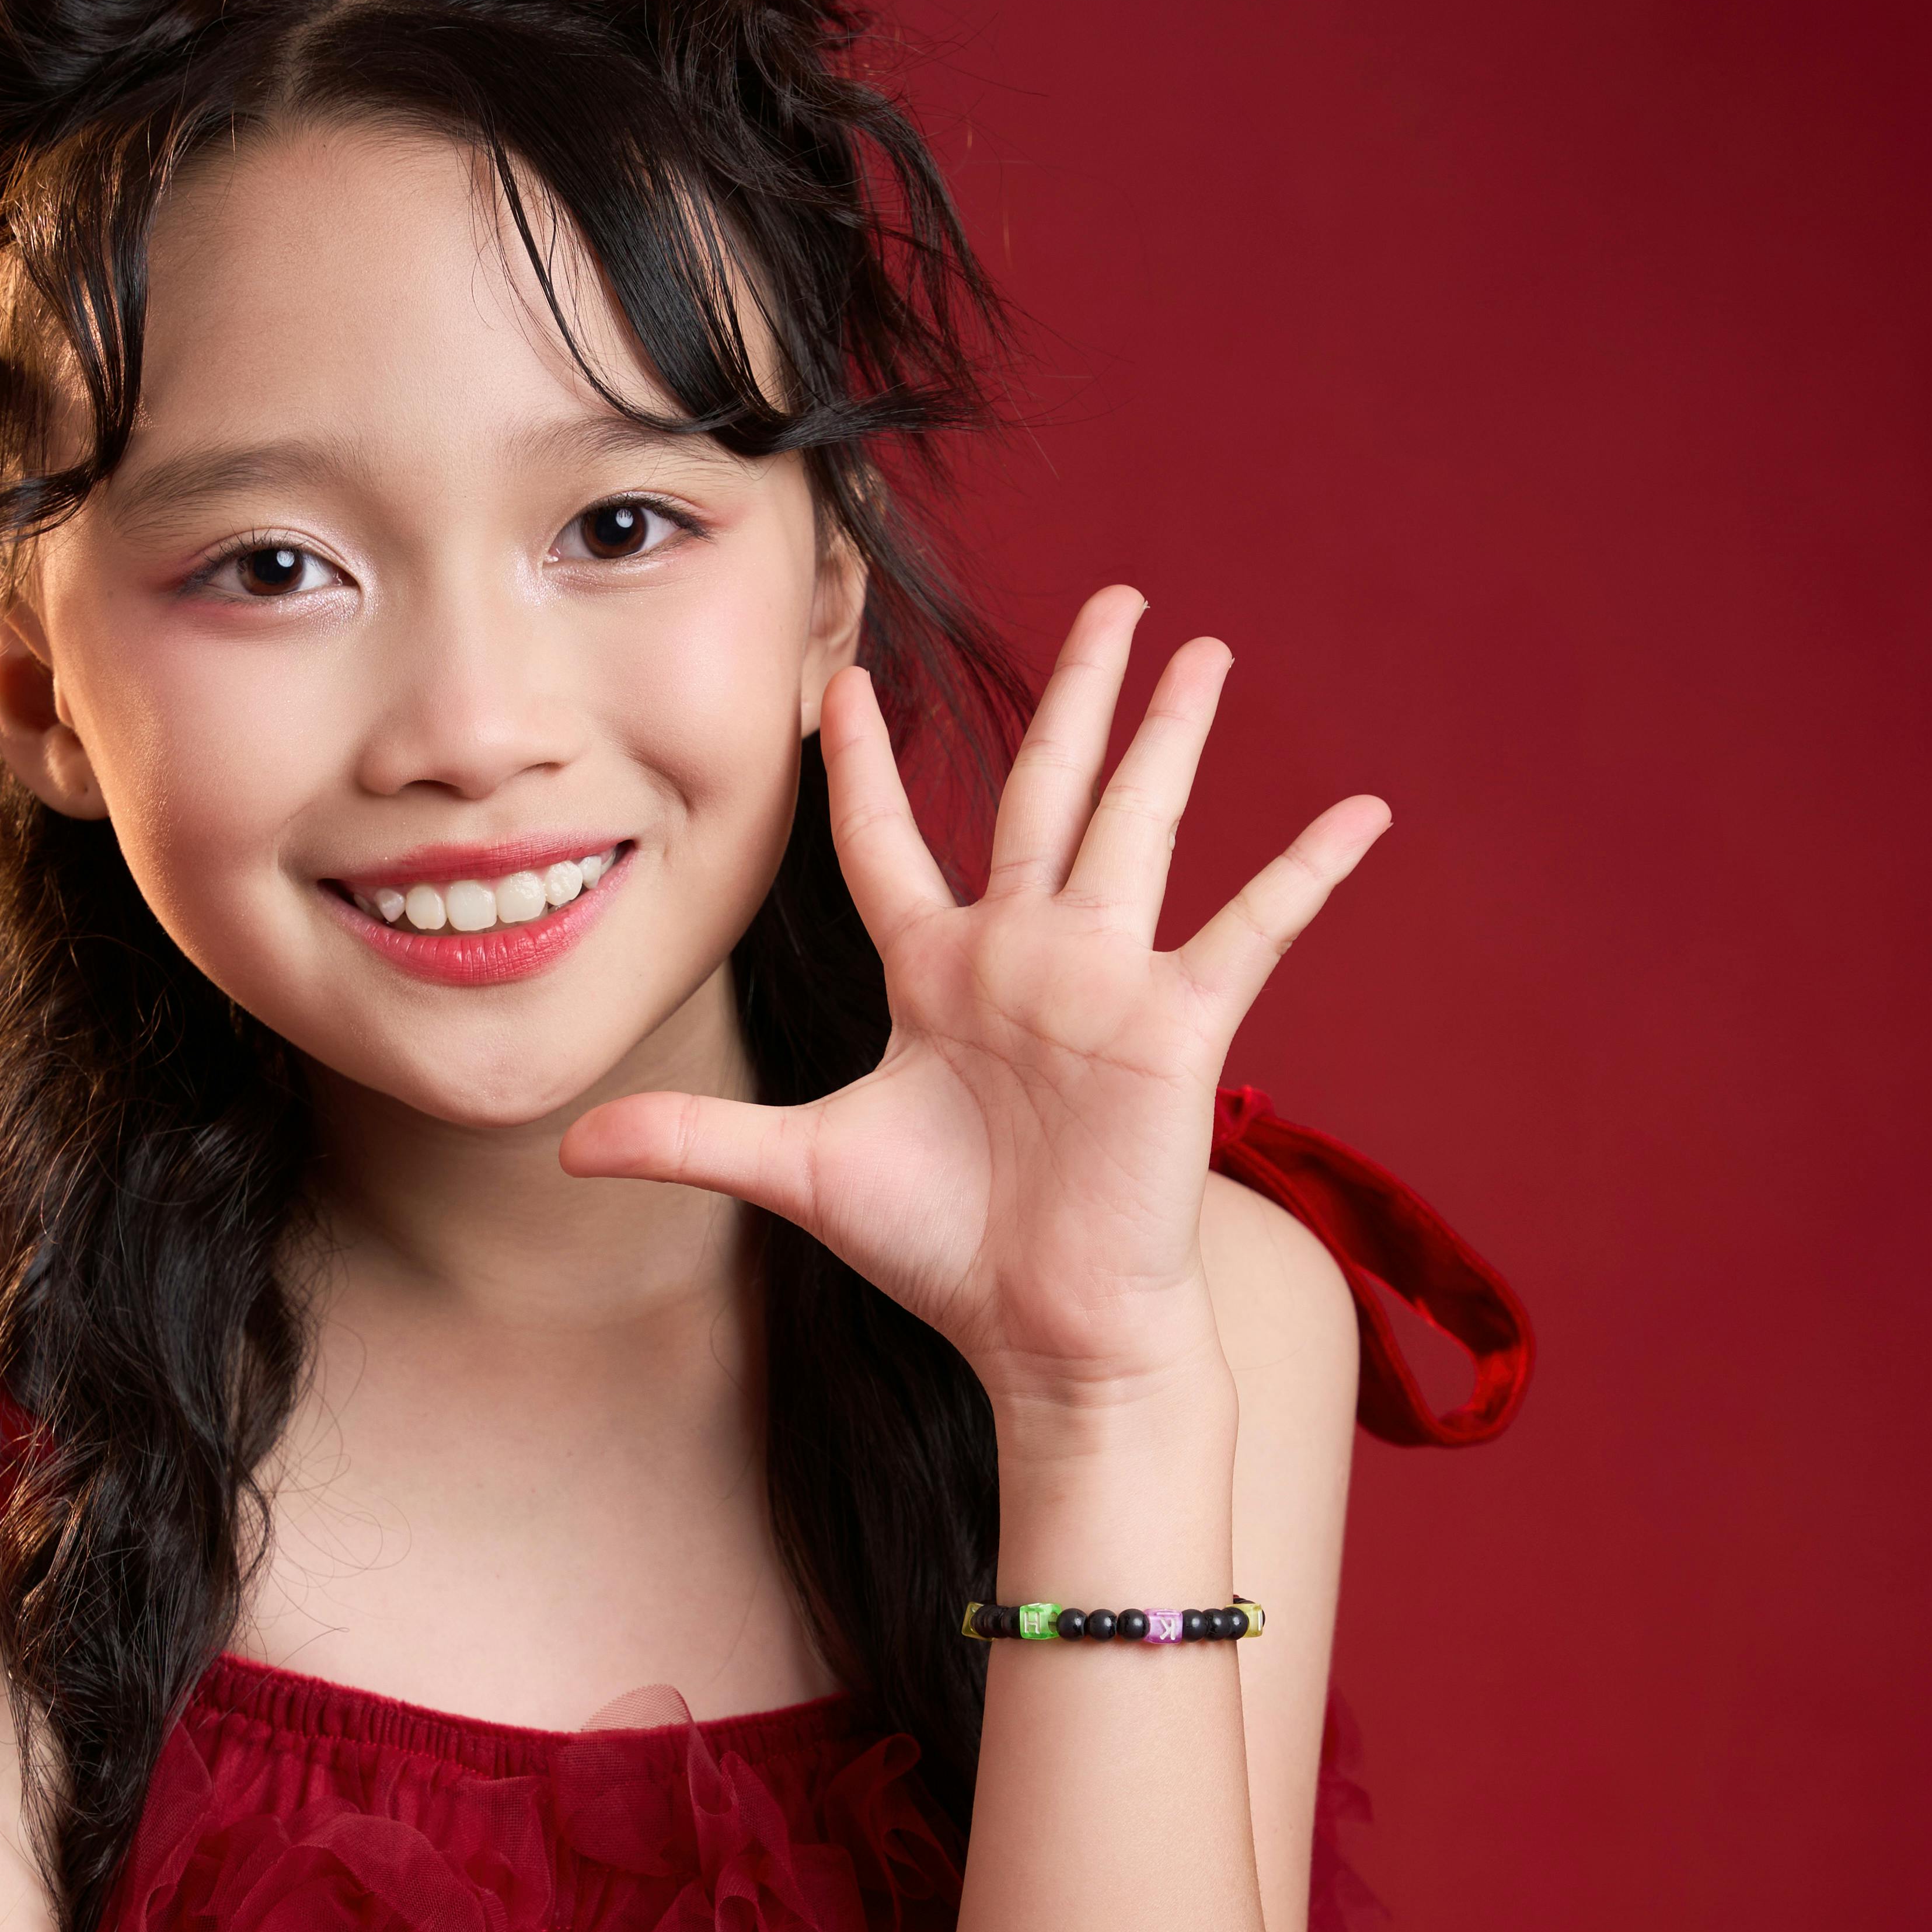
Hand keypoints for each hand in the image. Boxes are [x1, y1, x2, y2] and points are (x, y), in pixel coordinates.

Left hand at [562, 587, 1388, 1423]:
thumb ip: (692, 1137)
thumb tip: (569, 1140)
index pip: (886, 844)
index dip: (856, 769)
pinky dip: (1306, 870)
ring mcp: (1105, 981)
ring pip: (1139, 821)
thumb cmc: (940, 1252)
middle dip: (1078, 694)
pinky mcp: (1175, 1025)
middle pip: (1046, 790)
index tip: (834, 685)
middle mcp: (1023, 956)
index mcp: (936, 974)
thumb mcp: (799, 1173)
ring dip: (1172, 734)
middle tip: (1113, 599)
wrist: (1043, 1332)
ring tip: (1205, 648)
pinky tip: (1362, 811)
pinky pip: (1252, 928)